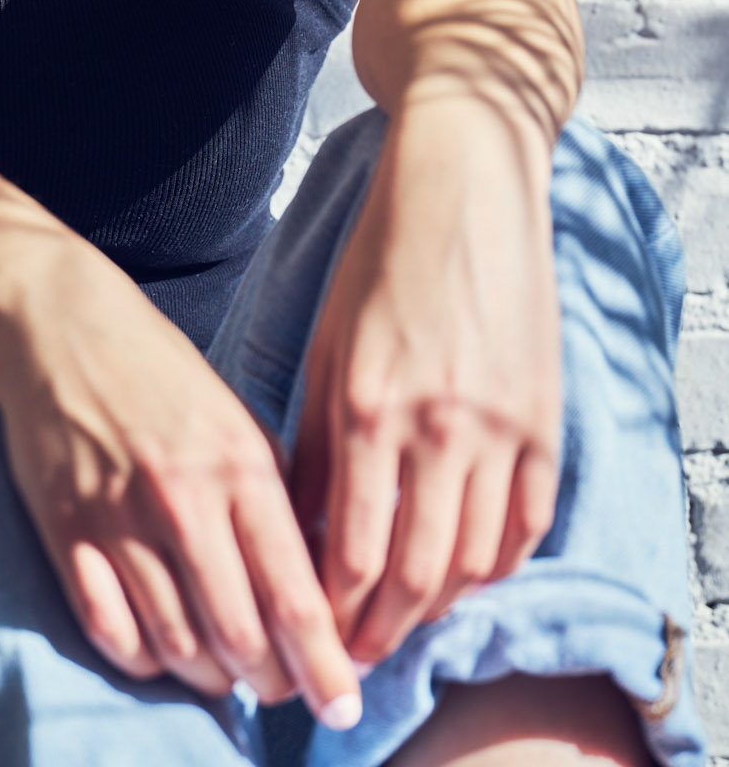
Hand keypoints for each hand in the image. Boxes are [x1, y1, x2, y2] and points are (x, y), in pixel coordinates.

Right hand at [0, 251, 362, 725]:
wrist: (58, 325)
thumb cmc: (158, 371)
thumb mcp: (237, 419)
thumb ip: (275, 497)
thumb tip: (314, 583)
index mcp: (239, 465)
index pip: (294, 596)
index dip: (324, 667)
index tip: (343, 706)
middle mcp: (182, 498)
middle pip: (241, 638)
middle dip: (272, 683)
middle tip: (281, 688)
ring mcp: (118, 519)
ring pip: (178, 647)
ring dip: (211, 677)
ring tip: (226, 672)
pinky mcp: (65, 531)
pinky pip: (111, 633)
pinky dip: (144, 660)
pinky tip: (162, 651)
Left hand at [291, 91, 561, 667]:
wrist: (466, 184)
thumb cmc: (381, 256)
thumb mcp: (325, 344)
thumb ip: (309, 440)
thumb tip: (293, 526)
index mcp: (368, 406)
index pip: (351, 553)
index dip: (332, 612)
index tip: (312, 636)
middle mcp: (437, 427)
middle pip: (414, 577)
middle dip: (379, 631)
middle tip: (354, 654)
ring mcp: (501, 426)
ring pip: (474, 563)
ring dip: (436, 607)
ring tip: (402, 618)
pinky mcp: (545, 418)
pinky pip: (526, 524)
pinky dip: (495, 564)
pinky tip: (464, 572)